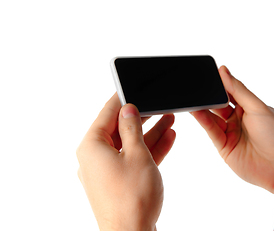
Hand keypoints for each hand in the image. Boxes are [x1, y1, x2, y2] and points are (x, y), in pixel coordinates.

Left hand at [76, 93, 175, 230]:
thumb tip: (128, 111)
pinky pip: (133, 160)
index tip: (131, 87)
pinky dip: (149, 150)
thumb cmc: (132, 198)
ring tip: (169, 118)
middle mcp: (95, 158)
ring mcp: (107, 171)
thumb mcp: (137, 154)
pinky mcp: (118, 182)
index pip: (106, 114)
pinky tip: (168, 138)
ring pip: (130, 145)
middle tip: (157, 104)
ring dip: (149, 133)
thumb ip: (132, 129)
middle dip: (142, 117)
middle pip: (119, 130)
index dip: (122, 100)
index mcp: (92, 147)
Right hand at [191, 66, 273, 200]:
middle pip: (219, 105)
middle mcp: (238, 120)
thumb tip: (224, 70)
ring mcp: (231, 133)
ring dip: (202, 108)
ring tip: (192, 98)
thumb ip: (238, 90)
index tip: (208, 73)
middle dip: (209, 96)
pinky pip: (211, 131)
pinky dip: (203, 121)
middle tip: (197, 86)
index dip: (220, 84)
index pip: (230, 92)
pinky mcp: (224, 147)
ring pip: (212, 118)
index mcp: (250, 108)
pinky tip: (196, 111)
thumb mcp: (258, 107)